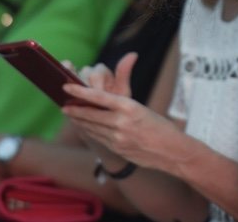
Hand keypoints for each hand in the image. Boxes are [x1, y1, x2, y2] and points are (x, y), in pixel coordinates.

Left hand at [62, 53, 186, 173]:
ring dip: (79, 120)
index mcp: (130, 107)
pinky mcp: (118, 149)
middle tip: (64, 104)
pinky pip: (99, 137)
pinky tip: (85, 127)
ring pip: (92, 127)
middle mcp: (122, 123)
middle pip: (91, 114)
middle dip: (75, 109)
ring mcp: (118, 138)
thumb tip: (102, 101)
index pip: (99, 97)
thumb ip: (122, 105)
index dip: (81, 92)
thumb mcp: (144, 110)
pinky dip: (89, 130)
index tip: (67, 87)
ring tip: (71, 114)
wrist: (173, 151)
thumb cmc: (161, 127)